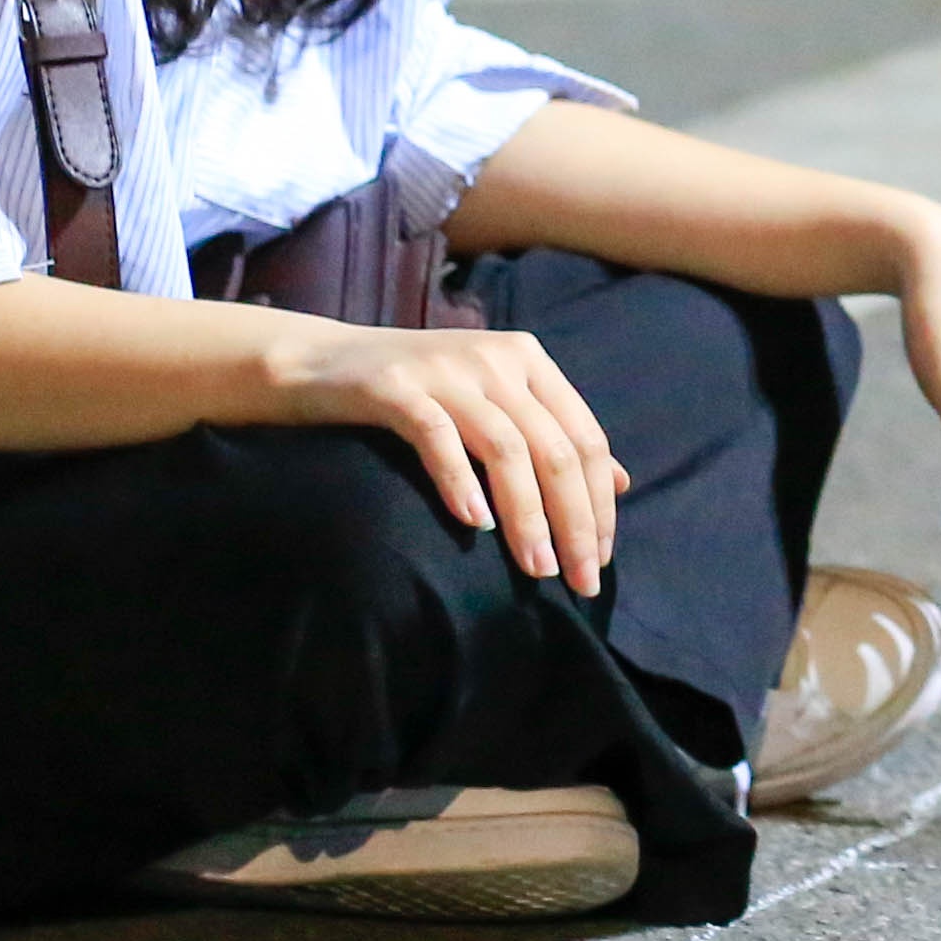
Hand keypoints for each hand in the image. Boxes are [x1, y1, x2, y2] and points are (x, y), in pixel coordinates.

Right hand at [264, 321, 630, 594]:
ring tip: (535, 569)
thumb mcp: (494, 404)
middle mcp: (495, 359)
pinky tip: (474, 526)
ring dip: (527, 517)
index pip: (585, 438)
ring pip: (507, 449)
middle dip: (574, 522)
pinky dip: (461, 483)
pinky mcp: (394, 387)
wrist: (319, 362)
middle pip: (554, 449)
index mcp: (528, 361)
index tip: (599, 560)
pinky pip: (438, 438)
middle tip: (578, 581)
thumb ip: (553, 435)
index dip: (599, 502)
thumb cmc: (414, 393)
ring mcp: (446, 370)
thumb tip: (622, 482)